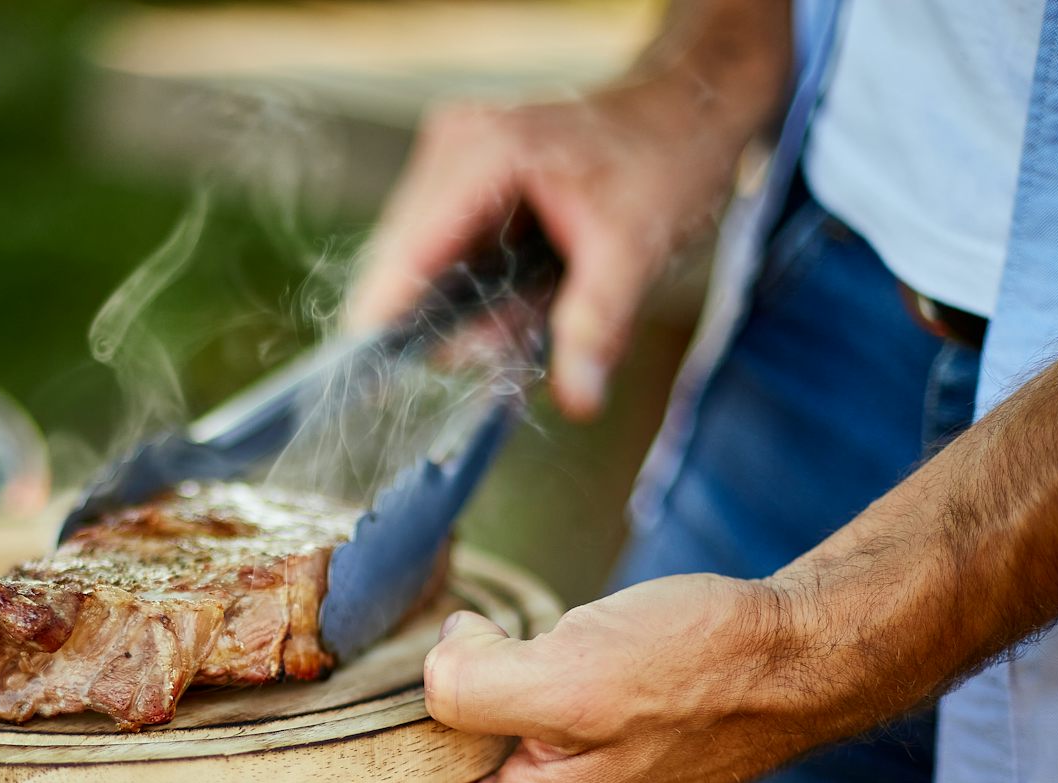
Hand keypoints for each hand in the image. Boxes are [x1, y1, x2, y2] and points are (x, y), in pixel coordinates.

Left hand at [265, 575, 834, 782]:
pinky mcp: (558, 775)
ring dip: (366, 752)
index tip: (220, 777)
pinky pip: (461, 764)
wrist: (791, 661)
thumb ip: (479, 688)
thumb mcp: (578, 674)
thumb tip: (431, 675)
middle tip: (248, 725)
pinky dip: (421, 728)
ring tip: (305, 696)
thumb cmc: (699, 673)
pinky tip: (403, 673)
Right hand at [349, 62, 782, 417]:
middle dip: (448, 320)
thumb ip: (598, 326)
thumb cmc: (669, 160)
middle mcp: (453, 146)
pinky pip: (439, 248)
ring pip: (418, 261)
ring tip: (532, 302)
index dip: (383, 322)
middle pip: (403, 263)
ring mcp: (450, 153)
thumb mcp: (638, 250)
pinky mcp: (457, 171)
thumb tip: (577, 398)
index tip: (369, 384)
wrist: (688, 109)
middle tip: (514, 339)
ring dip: (462, 305)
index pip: (405, 254)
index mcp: (486, 155)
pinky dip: (472, 284)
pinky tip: (520, 285)